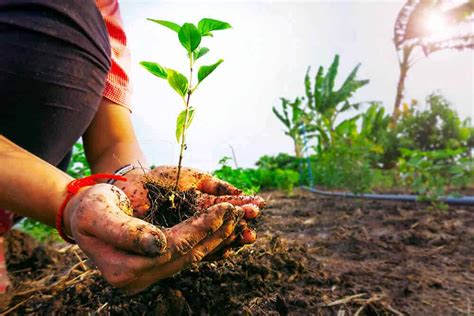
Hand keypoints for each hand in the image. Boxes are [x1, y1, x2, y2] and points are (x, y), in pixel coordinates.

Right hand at [63, 183, 243, 293]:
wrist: (83, 216)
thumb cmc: (90, 209)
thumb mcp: (100, 213)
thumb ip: (125, 231)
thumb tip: (159, 245)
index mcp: (123, 268)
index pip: (174, 247)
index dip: (202, 228)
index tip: (226, 208)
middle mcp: (137, 279)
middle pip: (186, 256)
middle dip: (216, 232)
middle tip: (239, 211)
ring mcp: (147, 277)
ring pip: (190, 259)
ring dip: (216, 239)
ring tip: (237, 220)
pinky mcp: (155, 269)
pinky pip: (186, 259)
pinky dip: (207, 245)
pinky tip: (225, 234)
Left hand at [116, 166, 264, 246]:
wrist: (132, 184)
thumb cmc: (161, 178)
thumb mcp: (193, 178)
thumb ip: (215, 185)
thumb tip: (238, 193)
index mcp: (205, 205)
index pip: (228, 209)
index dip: (243, 208)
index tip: (258, 206)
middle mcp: (199, 221)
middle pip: (223, 227)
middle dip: (239, 229)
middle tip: (253, 231)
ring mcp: (188, 233)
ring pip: (212, 240)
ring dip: (229, 240)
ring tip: (244, 238)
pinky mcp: (174, 244)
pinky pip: (194, 249)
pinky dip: (210, 250)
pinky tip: (223, 249)